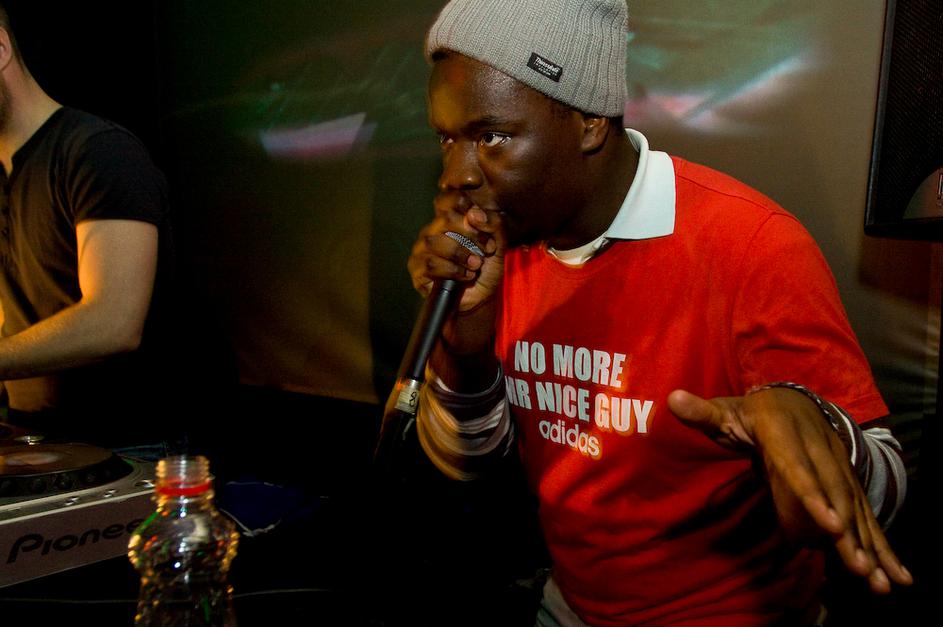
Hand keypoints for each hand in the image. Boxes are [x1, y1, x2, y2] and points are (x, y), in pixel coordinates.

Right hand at [408, 191, 506, 312]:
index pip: (448, 199)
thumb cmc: (485, 268)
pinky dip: (453, 270)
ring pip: (435, 242)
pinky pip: (431, 264)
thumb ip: (493, 224)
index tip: (483, 221)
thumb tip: (474, 214)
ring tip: (475, 265)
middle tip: (485, 249)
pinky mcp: (417, 269)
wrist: (480, 297)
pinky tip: (465, 276)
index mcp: (450, 219)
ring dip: (461, 254)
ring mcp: (421, 249)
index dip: (462, 200)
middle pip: (444, 218)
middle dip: (470, 234)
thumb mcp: (498, 244)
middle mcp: (432, 230)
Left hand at [667, 387, 911, 593]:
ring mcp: (837, 465)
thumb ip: (702, 413)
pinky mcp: (848, 482)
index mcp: (785, 432)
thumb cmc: (752, 412)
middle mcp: (819, 448)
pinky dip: (882, 544)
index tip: (828, 523)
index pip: (798, 467)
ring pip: (855, 507)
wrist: (795, 399)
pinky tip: (897, 576)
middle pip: (835, 493)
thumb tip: (672, 399)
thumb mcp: (726, 412)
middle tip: (858, 566)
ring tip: (879, 580)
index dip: (813, 495)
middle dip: (848, 531)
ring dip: (868, 544)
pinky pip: (865, 514)